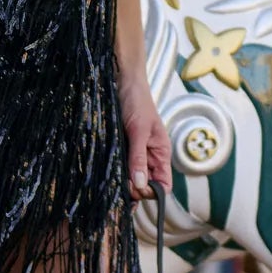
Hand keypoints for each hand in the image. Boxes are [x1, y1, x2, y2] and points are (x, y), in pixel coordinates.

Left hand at [119, 79, 171, 200]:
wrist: (122, 80)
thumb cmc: (136, 100)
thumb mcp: (139, 130)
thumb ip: (139, 157)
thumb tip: (141, 185)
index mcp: (161, 153)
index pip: (163, 184)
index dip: (152, 192)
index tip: (137, 189)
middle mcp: (149, 156)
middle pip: (146, 184)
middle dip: (135, 189)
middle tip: (121, 184)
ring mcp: (134, 152)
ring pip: (131, 177)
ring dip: (123, 181)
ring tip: (112, 180)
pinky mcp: (121, 147)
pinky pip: (120, 165)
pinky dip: (115, 171)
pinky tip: (107, 171)